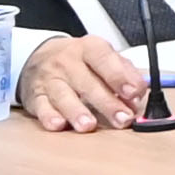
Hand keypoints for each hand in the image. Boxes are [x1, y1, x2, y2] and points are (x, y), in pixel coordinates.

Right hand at [17, 31, 150, 132]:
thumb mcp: (104, 58)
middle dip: (107, 103)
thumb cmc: (80, 61)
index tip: (133, 93)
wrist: (40, 57)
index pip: (104, 60)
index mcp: (89, 48)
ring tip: (89, 125)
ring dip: (77, 112)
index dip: (119, 77)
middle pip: (88, 83)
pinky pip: (41, 107)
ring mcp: (49, 79)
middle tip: (122, 118)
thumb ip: (125, 73)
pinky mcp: (35, 96)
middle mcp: (67, 62)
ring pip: (63, 96)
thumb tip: (138, 93)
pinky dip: (49, 116)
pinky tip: (58, 124)